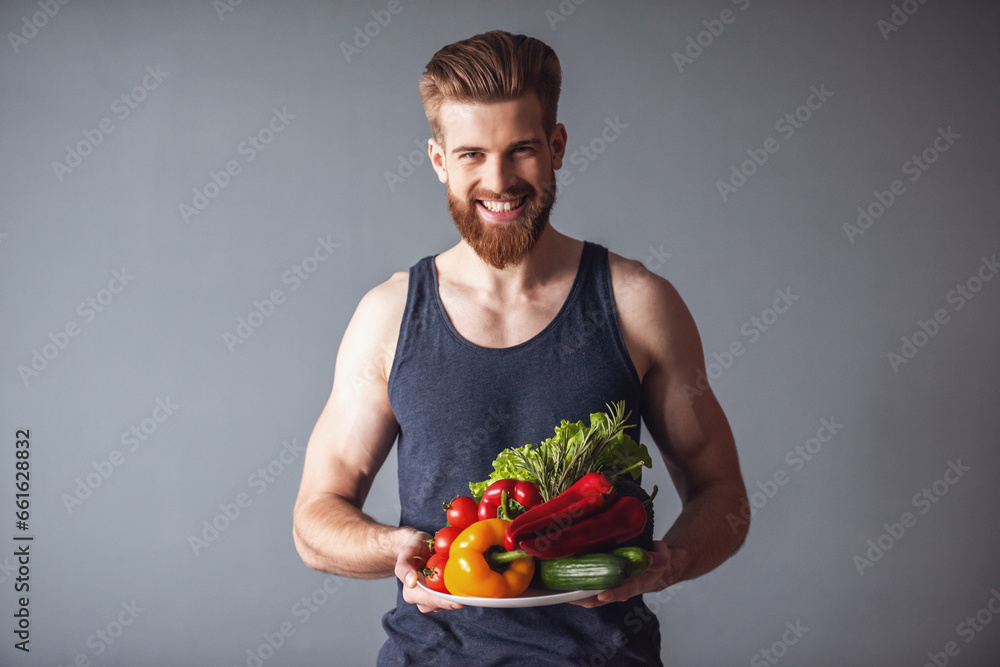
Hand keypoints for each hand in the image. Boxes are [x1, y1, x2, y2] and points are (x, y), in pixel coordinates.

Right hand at [394, 529, 463, 612]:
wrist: (419, 546)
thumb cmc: (413, 548)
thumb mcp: (406, 552)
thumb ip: (404, 567)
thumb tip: (411, 582)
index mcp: (412, 593)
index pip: (430, 601)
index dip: (445, 603)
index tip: (459, 602)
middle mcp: (422, 599)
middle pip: (440, 605)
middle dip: (455, 600)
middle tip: (471, 594)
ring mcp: (433, 597)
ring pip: (447, 603)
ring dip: (458, 596)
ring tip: (469, 586)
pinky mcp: (442, 593)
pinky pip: (452, 597)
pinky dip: (459, 591)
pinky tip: (468, 583)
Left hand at [569, 541, 684, 607]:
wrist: (658, 568)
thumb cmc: (658, 563)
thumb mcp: (662, 559)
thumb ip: (658, 559)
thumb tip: (651, 558)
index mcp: (635, 584)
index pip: (622, 591)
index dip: (612, 593)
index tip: (601, 594)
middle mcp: (621, 588)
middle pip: (600, 598)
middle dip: (585, 597)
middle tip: (568, 595)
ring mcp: (612, 586)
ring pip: (591, 595)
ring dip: (577, 594)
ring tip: (560, 590)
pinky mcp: (605, 581)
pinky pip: (590, 587)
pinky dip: (579, 585)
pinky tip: (564, 579)